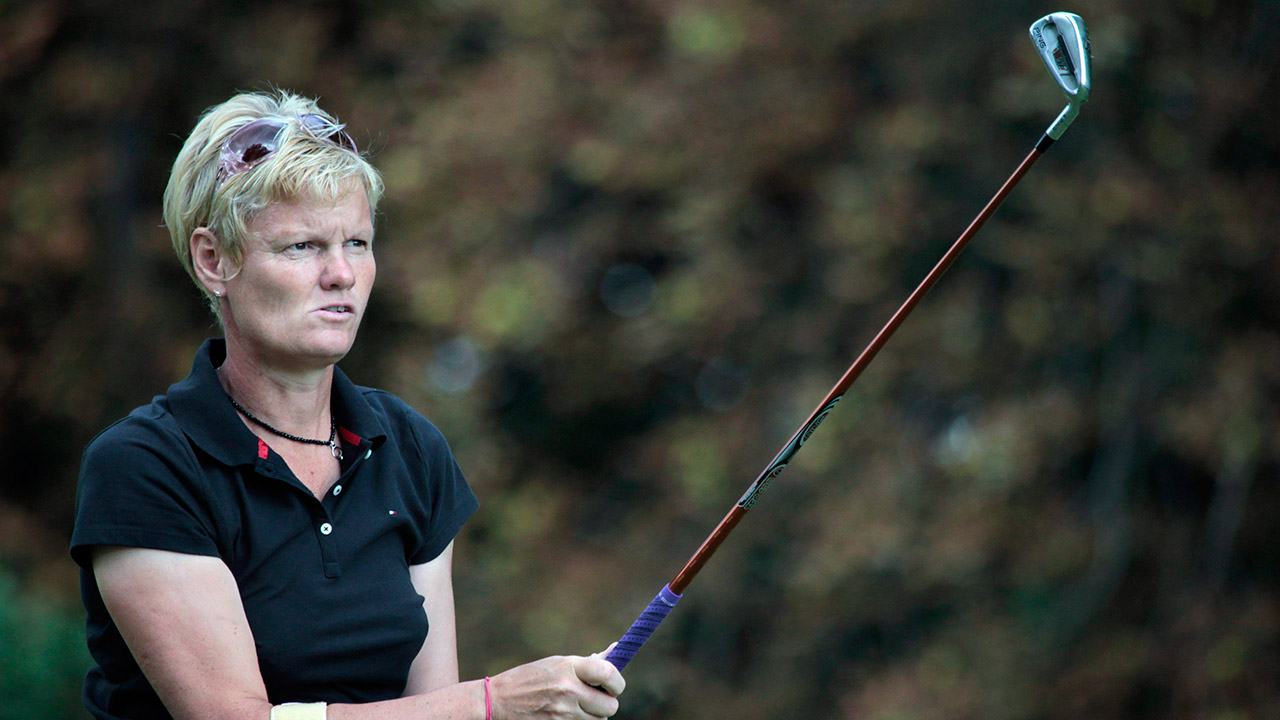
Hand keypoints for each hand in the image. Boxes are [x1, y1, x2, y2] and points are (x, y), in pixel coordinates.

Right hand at [489, 652, 625, 718]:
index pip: (609, 674)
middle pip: (610, 706)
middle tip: (594, 699)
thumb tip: (615, 652)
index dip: (617, 683)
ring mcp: (563, 715)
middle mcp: (568, 691)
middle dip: (605, 704)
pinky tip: (566, 716)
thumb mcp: (556, 664)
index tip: (614, 685)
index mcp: (569, 668)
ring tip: (574, 707)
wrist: (496, 702)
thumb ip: (587, 664)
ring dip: (592, 716)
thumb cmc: (528, 679)